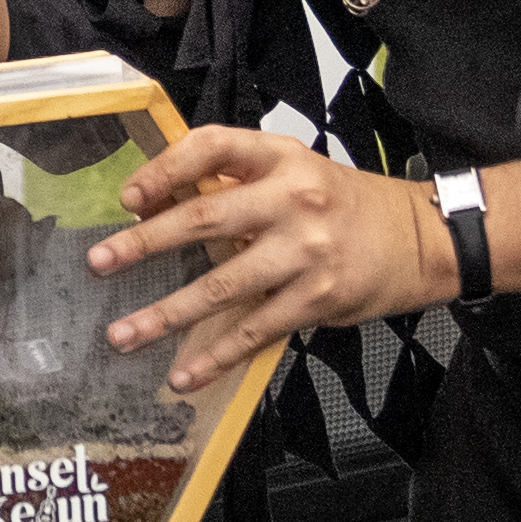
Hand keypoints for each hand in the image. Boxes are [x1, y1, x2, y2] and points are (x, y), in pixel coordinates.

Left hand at [87, 124, 435, 395]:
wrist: (419, 239)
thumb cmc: (345, 205)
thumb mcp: (297, 172)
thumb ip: (240, 182)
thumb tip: (162, 201)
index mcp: (281, 157)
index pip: (212, 147)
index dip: (165, 169)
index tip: (130, 196)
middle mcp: (293, 199)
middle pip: (205, 218)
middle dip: (144, 243)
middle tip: (101, 261)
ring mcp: (305, 252)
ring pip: (221, 286)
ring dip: (165, 314)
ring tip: (123, 333)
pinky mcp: (317, 298)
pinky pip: (253, 331)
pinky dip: (214, 356)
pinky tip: (183, 373)